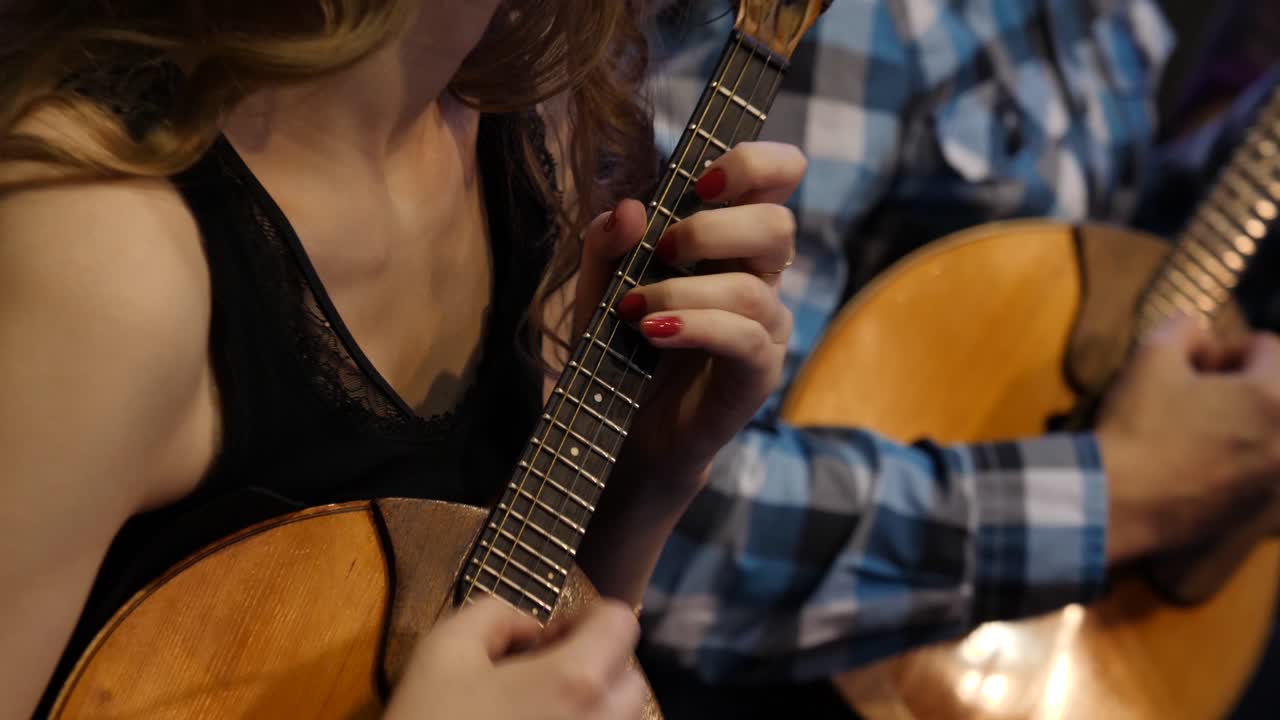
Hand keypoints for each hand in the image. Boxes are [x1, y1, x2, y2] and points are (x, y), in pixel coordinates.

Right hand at [386, 597, 645, 719]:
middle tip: (542, 672)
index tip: (549, 636)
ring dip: (591, 705)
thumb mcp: (444, 648)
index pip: (619, 625)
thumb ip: (496, 614)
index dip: (587, 617)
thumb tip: (531, 627)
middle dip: (595, 664)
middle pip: (629, 680)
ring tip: (535, 709)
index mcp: (574, 681)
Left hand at [574, 142, 803, 504]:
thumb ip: (605, 244)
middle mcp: (760, 276)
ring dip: (682, 290)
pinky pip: (743, 337)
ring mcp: (765, 326)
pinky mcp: (758, 372)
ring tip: (632, 311)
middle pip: (778, 224)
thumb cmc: (620, 348)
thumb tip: (629, 208)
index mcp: (731, 238)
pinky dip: (694, 327)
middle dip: (712, 229)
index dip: (755, 163)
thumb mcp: (597, 287)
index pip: (779, 176)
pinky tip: (652, 333)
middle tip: (662, 250)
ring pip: (752, 288)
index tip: (701, 180)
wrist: (624, 429)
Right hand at [1096, 317, 1279, 563]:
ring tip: (1195, 431)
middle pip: (1274, 391)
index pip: (1269, 347)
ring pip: (1269, 433)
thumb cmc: (1138, 426)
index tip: (1192, 366)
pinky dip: (1236, 461)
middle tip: (1194, 396)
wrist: (1117, 502)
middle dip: (1240, 386)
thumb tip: (1198, 333)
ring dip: (1241, 423)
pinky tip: (1194, 466)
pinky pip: (1259, 471)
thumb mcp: (1150, 357)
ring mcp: (1275, 480)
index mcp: (1272, 395)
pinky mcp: (1257, 510)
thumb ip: (1183, 328)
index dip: (1226, 349)